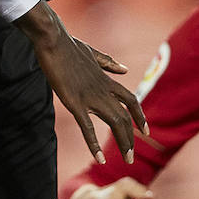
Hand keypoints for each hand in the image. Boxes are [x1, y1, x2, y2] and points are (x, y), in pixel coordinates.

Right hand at [16, 2, 146, 161]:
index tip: (146, 131)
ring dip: (123, 143)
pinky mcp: (74, 101)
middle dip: (131, 138)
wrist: (53, 39)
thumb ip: (108, 63)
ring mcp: (90, 96)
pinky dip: (95, 144)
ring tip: (127, 160)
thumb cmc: (68, 45)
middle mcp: (103, 89)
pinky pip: (88, 127)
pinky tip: (99, 159)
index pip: (131, 100)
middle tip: (131, 158)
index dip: (140, 116)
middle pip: (125, 116)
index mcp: (106, 80)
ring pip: (115, 122)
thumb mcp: (92, 53)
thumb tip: (125, 69)